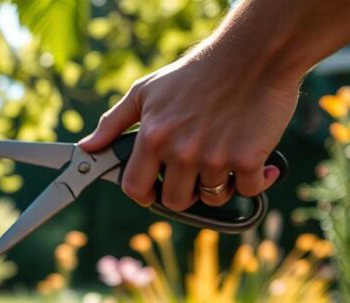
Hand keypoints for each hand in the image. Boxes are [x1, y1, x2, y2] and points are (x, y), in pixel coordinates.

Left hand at [78, 48, 297, 210]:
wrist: (254, 53)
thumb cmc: (196, 73)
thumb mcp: (145, 91)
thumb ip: (113, 123)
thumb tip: (88, 147)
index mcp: (153, 138)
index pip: (135, 188)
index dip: (144, 194)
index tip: (154, 190)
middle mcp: (181, 152)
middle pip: (175, 202)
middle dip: (184, 193)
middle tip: (194, 173)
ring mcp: (214, 158)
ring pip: (212, 198)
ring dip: (219, 186)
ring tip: (224, 160)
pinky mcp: (248, 159)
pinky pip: (250, 190)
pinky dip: (258, 180)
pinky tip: (261, 166)